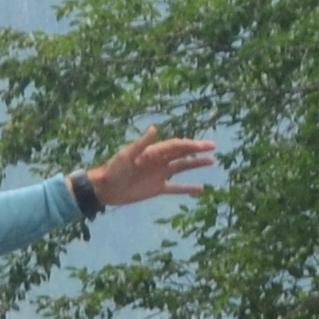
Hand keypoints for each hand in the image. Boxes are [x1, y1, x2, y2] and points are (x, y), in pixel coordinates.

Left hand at [81, 127, 217, 206]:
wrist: (106, 189)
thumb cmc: (113, 169)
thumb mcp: (126, 155)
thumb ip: (141, 143)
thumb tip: (155, 129)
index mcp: (153, 152)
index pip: (175, 146)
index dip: (189, 144)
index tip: (202, 145)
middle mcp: (159, 161)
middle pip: (182, 153)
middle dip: (197, 150)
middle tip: (213, 147)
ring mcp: (159, 175)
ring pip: (182, 168)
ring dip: (196, 164)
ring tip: (211, 161)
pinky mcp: (157, 188)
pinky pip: (176, 188)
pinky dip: (187, 188)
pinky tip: (200, 189)